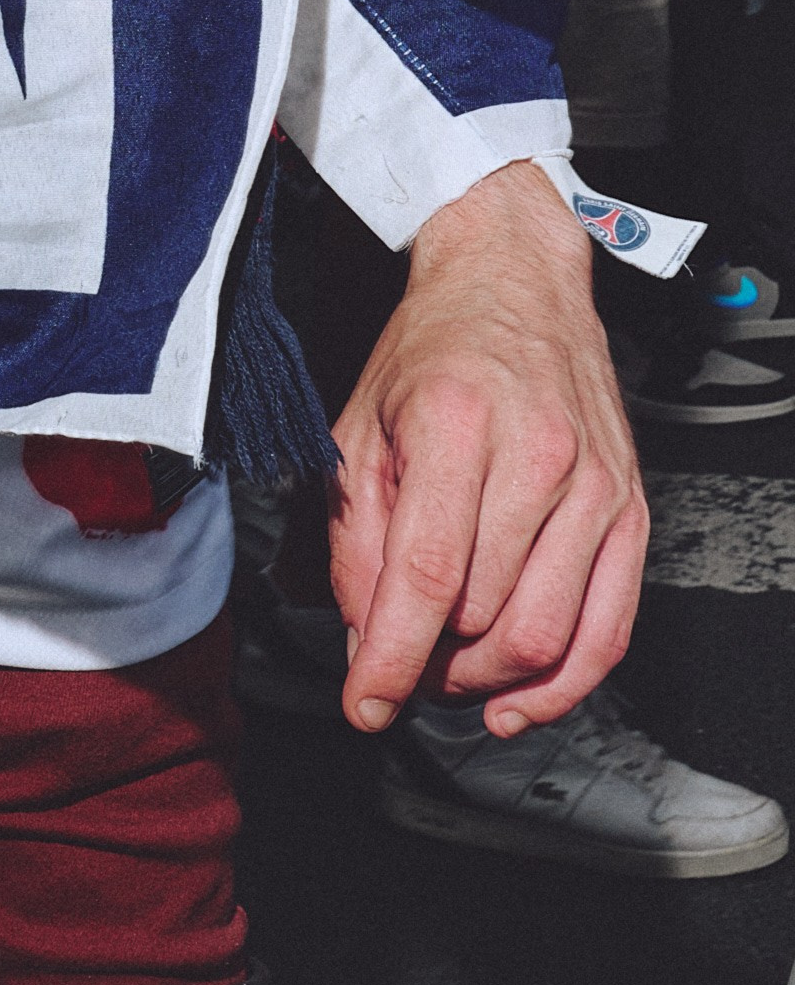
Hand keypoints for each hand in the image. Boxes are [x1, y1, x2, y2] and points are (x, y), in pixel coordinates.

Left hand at [328, 160, 645, 738]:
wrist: (514, 281)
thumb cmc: (434, 350)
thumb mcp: (359, 427)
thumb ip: (355, 535)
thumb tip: (363, 634)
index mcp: (457, 426)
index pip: (427, 577)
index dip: (391, 657)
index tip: (365, 704)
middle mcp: (538, 457)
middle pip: (485, 616)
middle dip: (430, 666)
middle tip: (397, 665)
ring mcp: (596, 486)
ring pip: (546, 634)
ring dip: (487, 680)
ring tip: (446, 671)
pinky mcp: (630, 509)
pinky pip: (609, 629)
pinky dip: (563, 685)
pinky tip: (516, 703)